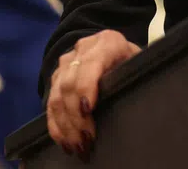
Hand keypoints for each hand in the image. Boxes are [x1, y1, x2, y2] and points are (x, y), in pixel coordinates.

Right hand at [46, 30, 140, 156]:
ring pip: (57, 96)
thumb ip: (131, 73)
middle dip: (76, 115)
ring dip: (66, 124)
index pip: (90, 64)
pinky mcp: (56, 77)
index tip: (88, 110)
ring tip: (77, 144)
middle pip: (69, 84)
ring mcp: (66, 63)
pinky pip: (50, 104)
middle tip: (86, 139)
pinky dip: (56, 125)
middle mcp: (82, 50)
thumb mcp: (138, 61)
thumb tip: (131, 97)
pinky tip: (64, 140)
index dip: (85, 87)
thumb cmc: (131, 58)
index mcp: (107, 42)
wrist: (114, 47)